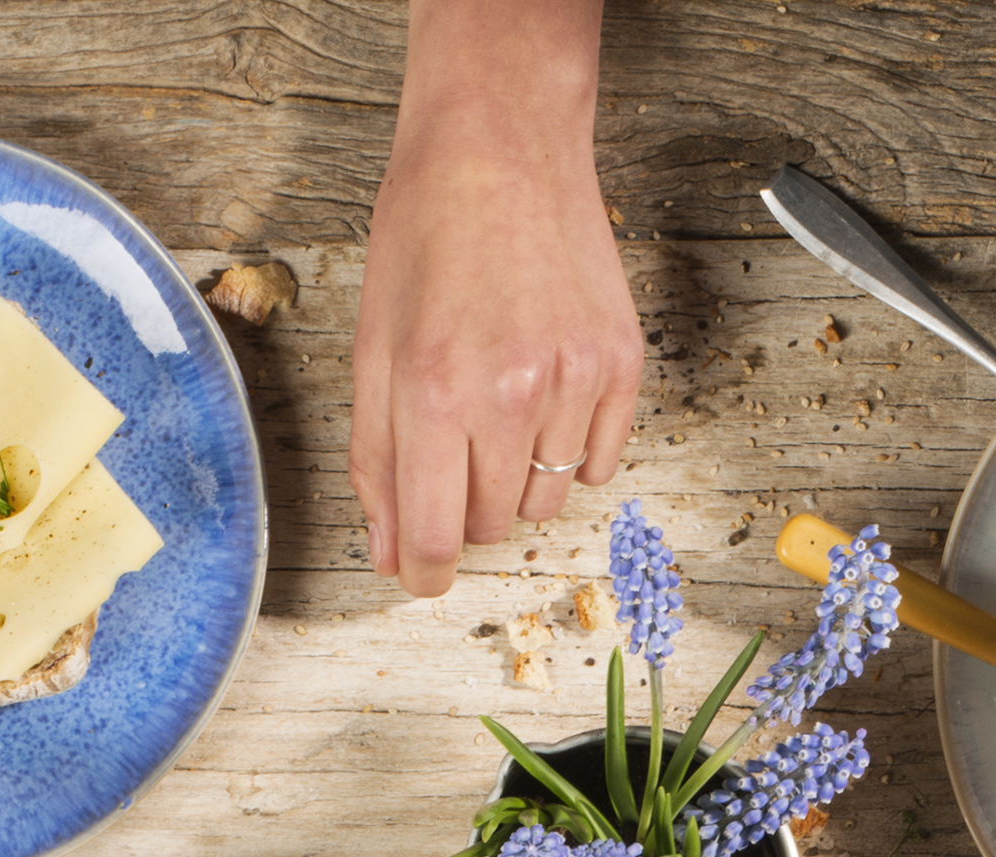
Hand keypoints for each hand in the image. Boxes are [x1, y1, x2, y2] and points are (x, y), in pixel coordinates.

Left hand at [350, 0, 634, 597]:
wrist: (502, 145)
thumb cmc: (428, 234)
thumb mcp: (373, 346)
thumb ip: (378, 459)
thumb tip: (393, 553)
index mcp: (434, 392)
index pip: (433, 539)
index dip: (421, 572)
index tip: (420, 572)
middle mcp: (511, 394)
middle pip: (488, 525)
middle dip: (462, 501)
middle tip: (452, 437)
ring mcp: (576, 380)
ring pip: (545, 501)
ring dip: (516, 474)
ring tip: (499, 399)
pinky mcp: (622, 364)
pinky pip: (599, 463)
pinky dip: (569, 447)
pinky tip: (544, 387)